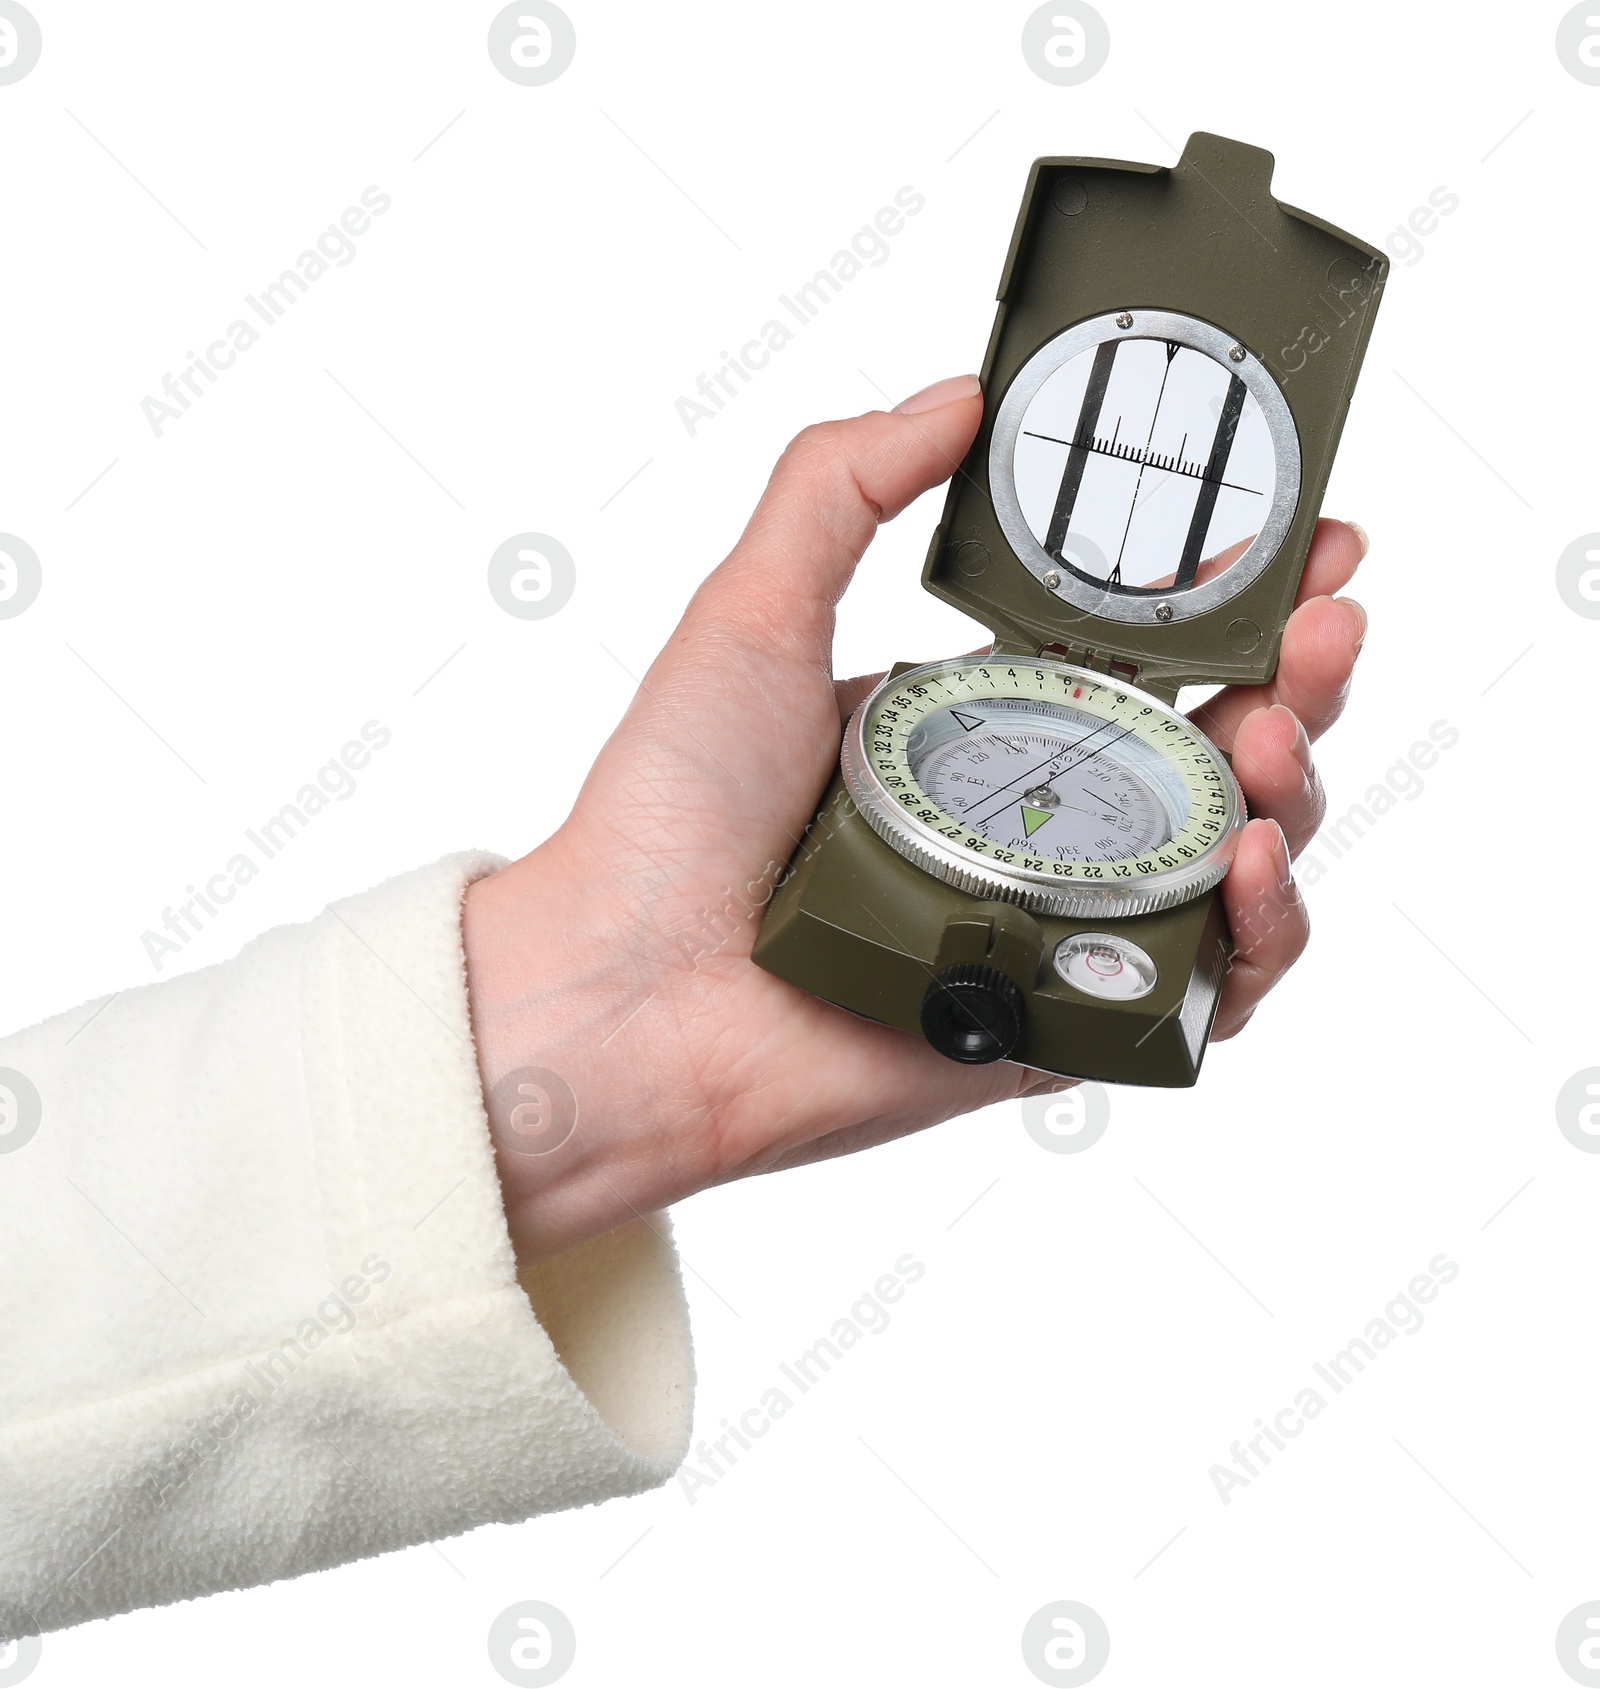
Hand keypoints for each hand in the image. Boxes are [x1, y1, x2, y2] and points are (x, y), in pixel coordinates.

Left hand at [462, 376, 1367, 1262]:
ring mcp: (1063, 923)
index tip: (1310, 533)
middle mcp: (1039, 819)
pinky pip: (1214, 988)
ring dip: (1299, 788)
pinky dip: (1263, 931)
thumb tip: (962, 394)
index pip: (1150, 647)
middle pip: (1224, 744)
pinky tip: (1252, 861)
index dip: (1241, 592)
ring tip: (1282, 732)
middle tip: (1329, 620)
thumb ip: (841, 486)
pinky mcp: (1070, 1022)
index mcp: (982, 720)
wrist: (624, 996)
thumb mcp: (750, 612)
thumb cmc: (668, 812)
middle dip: (1304, 673)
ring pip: (1243, 857)